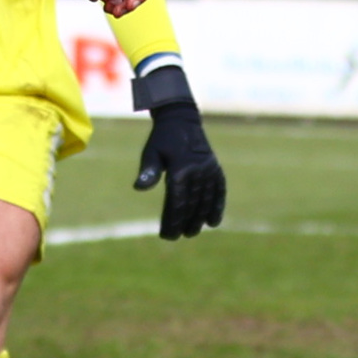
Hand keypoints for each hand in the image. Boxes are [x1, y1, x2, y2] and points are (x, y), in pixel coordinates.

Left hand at [131, 66, 226, 238]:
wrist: (181, 120)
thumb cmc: (161, 139)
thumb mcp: (151, 153)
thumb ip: (148, 171)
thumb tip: (138, 187)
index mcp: (181, 169)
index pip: (177, 203)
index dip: (172, 221)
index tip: (167, 235)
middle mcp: (198, 171)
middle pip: (192, 204)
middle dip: (184, 223)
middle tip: (177, 236)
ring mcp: (209, 170)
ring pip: (206, 200)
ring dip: (199, 218)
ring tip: (192, 232)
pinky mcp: (215, 168)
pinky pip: (219, 190)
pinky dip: (217, 206)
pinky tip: (213, 222)